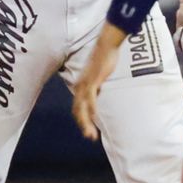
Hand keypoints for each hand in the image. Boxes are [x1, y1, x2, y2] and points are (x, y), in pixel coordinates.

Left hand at [72, 24, 126, 140]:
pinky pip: (90, 98)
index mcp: (81, 86)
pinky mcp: (93, 80)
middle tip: (90, 137)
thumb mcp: (99, 76)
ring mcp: (86, 84)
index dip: (81, 120)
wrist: (106, 45)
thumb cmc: (104, 59)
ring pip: (82, 107)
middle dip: (83, 125)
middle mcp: (80, 86)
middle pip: (77, 110)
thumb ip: (98, 85)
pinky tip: (94, 117)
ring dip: (86, 122)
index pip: (77, 107)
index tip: (88, 130)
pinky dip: (91, 108)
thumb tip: (100, 92)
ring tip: (91, 134)